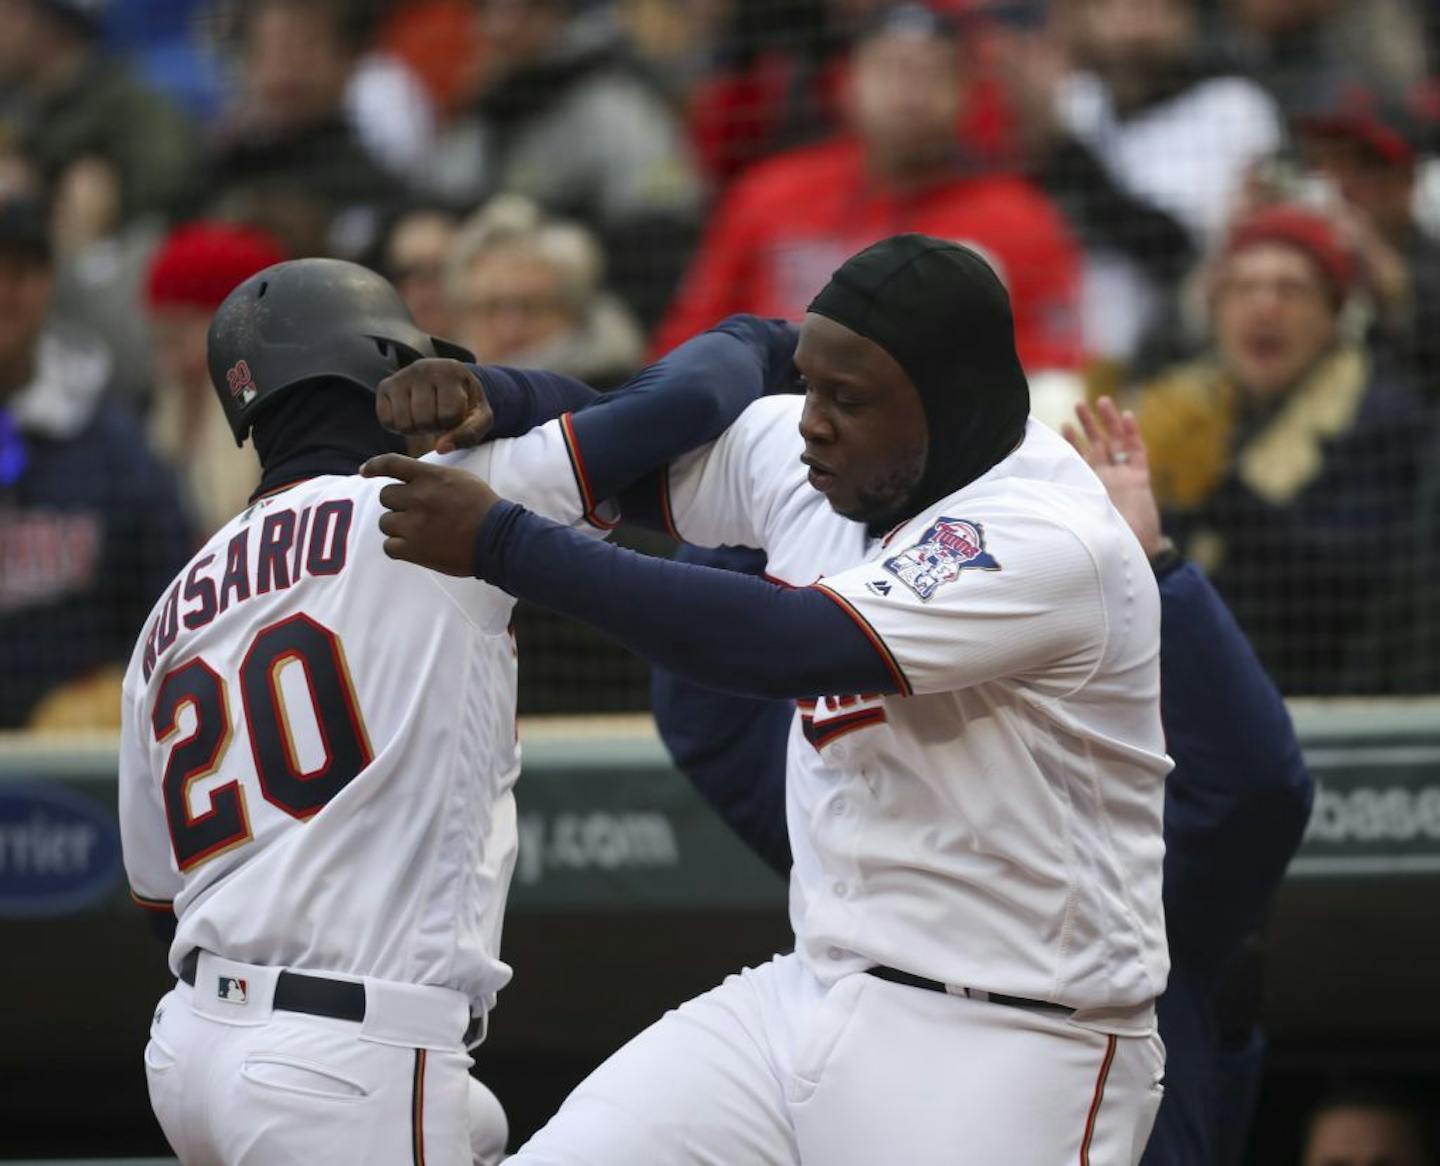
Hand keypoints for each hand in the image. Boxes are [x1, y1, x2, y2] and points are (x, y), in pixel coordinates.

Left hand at [360, 453, 503, 574]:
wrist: (498, 538)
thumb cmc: (483, 507)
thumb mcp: (460, 478)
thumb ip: (432, 476)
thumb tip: (410, 478)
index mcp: (430, 477)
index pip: (390, 464)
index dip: (373, 466)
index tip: (364, 471)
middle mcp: (418, 497)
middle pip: (385, 497)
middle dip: (397, 504)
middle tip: (414, 513)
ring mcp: (414, 524)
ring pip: (385, 522)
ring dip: (397, 527)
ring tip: (419, 532)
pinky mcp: (414, 550)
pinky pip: (389, 546)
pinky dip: (398, 547)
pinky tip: (414, 547)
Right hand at [375, 359, 493, 453]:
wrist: (450, 381)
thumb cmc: (466, 403)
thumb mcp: (480, 417)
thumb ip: (468, 434)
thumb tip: (440, 448)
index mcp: (451, 371)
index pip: (448, 415)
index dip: (453, 424)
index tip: (456, 414)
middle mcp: (423, 368)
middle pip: (424, 420)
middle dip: (434, 427)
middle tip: (439, 418)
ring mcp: (402, 375)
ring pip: (404, 423)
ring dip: (417, 429)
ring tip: (427, 417)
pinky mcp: (385, 386)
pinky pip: (387, 421)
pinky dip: (399, 427)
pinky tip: (411, 416)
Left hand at [1060, 397, 1164, 556]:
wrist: (1128, 555)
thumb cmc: (1100, 542)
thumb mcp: (1076, 517)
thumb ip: (1063, 502)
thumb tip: (1030, 496)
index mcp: (1088, 486)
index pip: (1078, 457)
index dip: (1071, 441)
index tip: (1061, 424)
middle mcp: (1105, 479)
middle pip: (1097, 444)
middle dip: (1088, 424)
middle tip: (1078, 403)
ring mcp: (1123, 478)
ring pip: (1116, 443)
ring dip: (1109, 422)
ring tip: (1101, 401)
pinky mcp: (1140, 480)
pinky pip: (1137, 452)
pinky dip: (1132, 434)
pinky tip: (1127, 416)